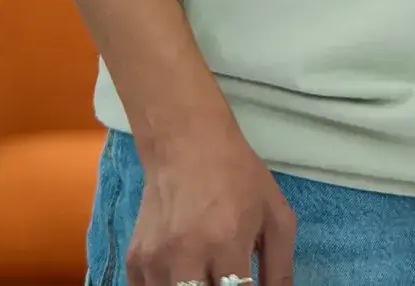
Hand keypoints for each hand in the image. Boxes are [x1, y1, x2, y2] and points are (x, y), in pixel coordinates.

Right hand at [126, 120, 295, 285]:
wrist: (186, 143)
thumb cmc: (238, 176)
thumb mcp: (275, 214)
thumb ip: (280, 268)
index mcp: (227, 242)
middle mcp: (187, 255)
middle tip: (225, 280)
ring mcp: (155, 260)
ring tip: (205, 275)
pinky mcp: (134, 261)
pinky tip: (182, 277)